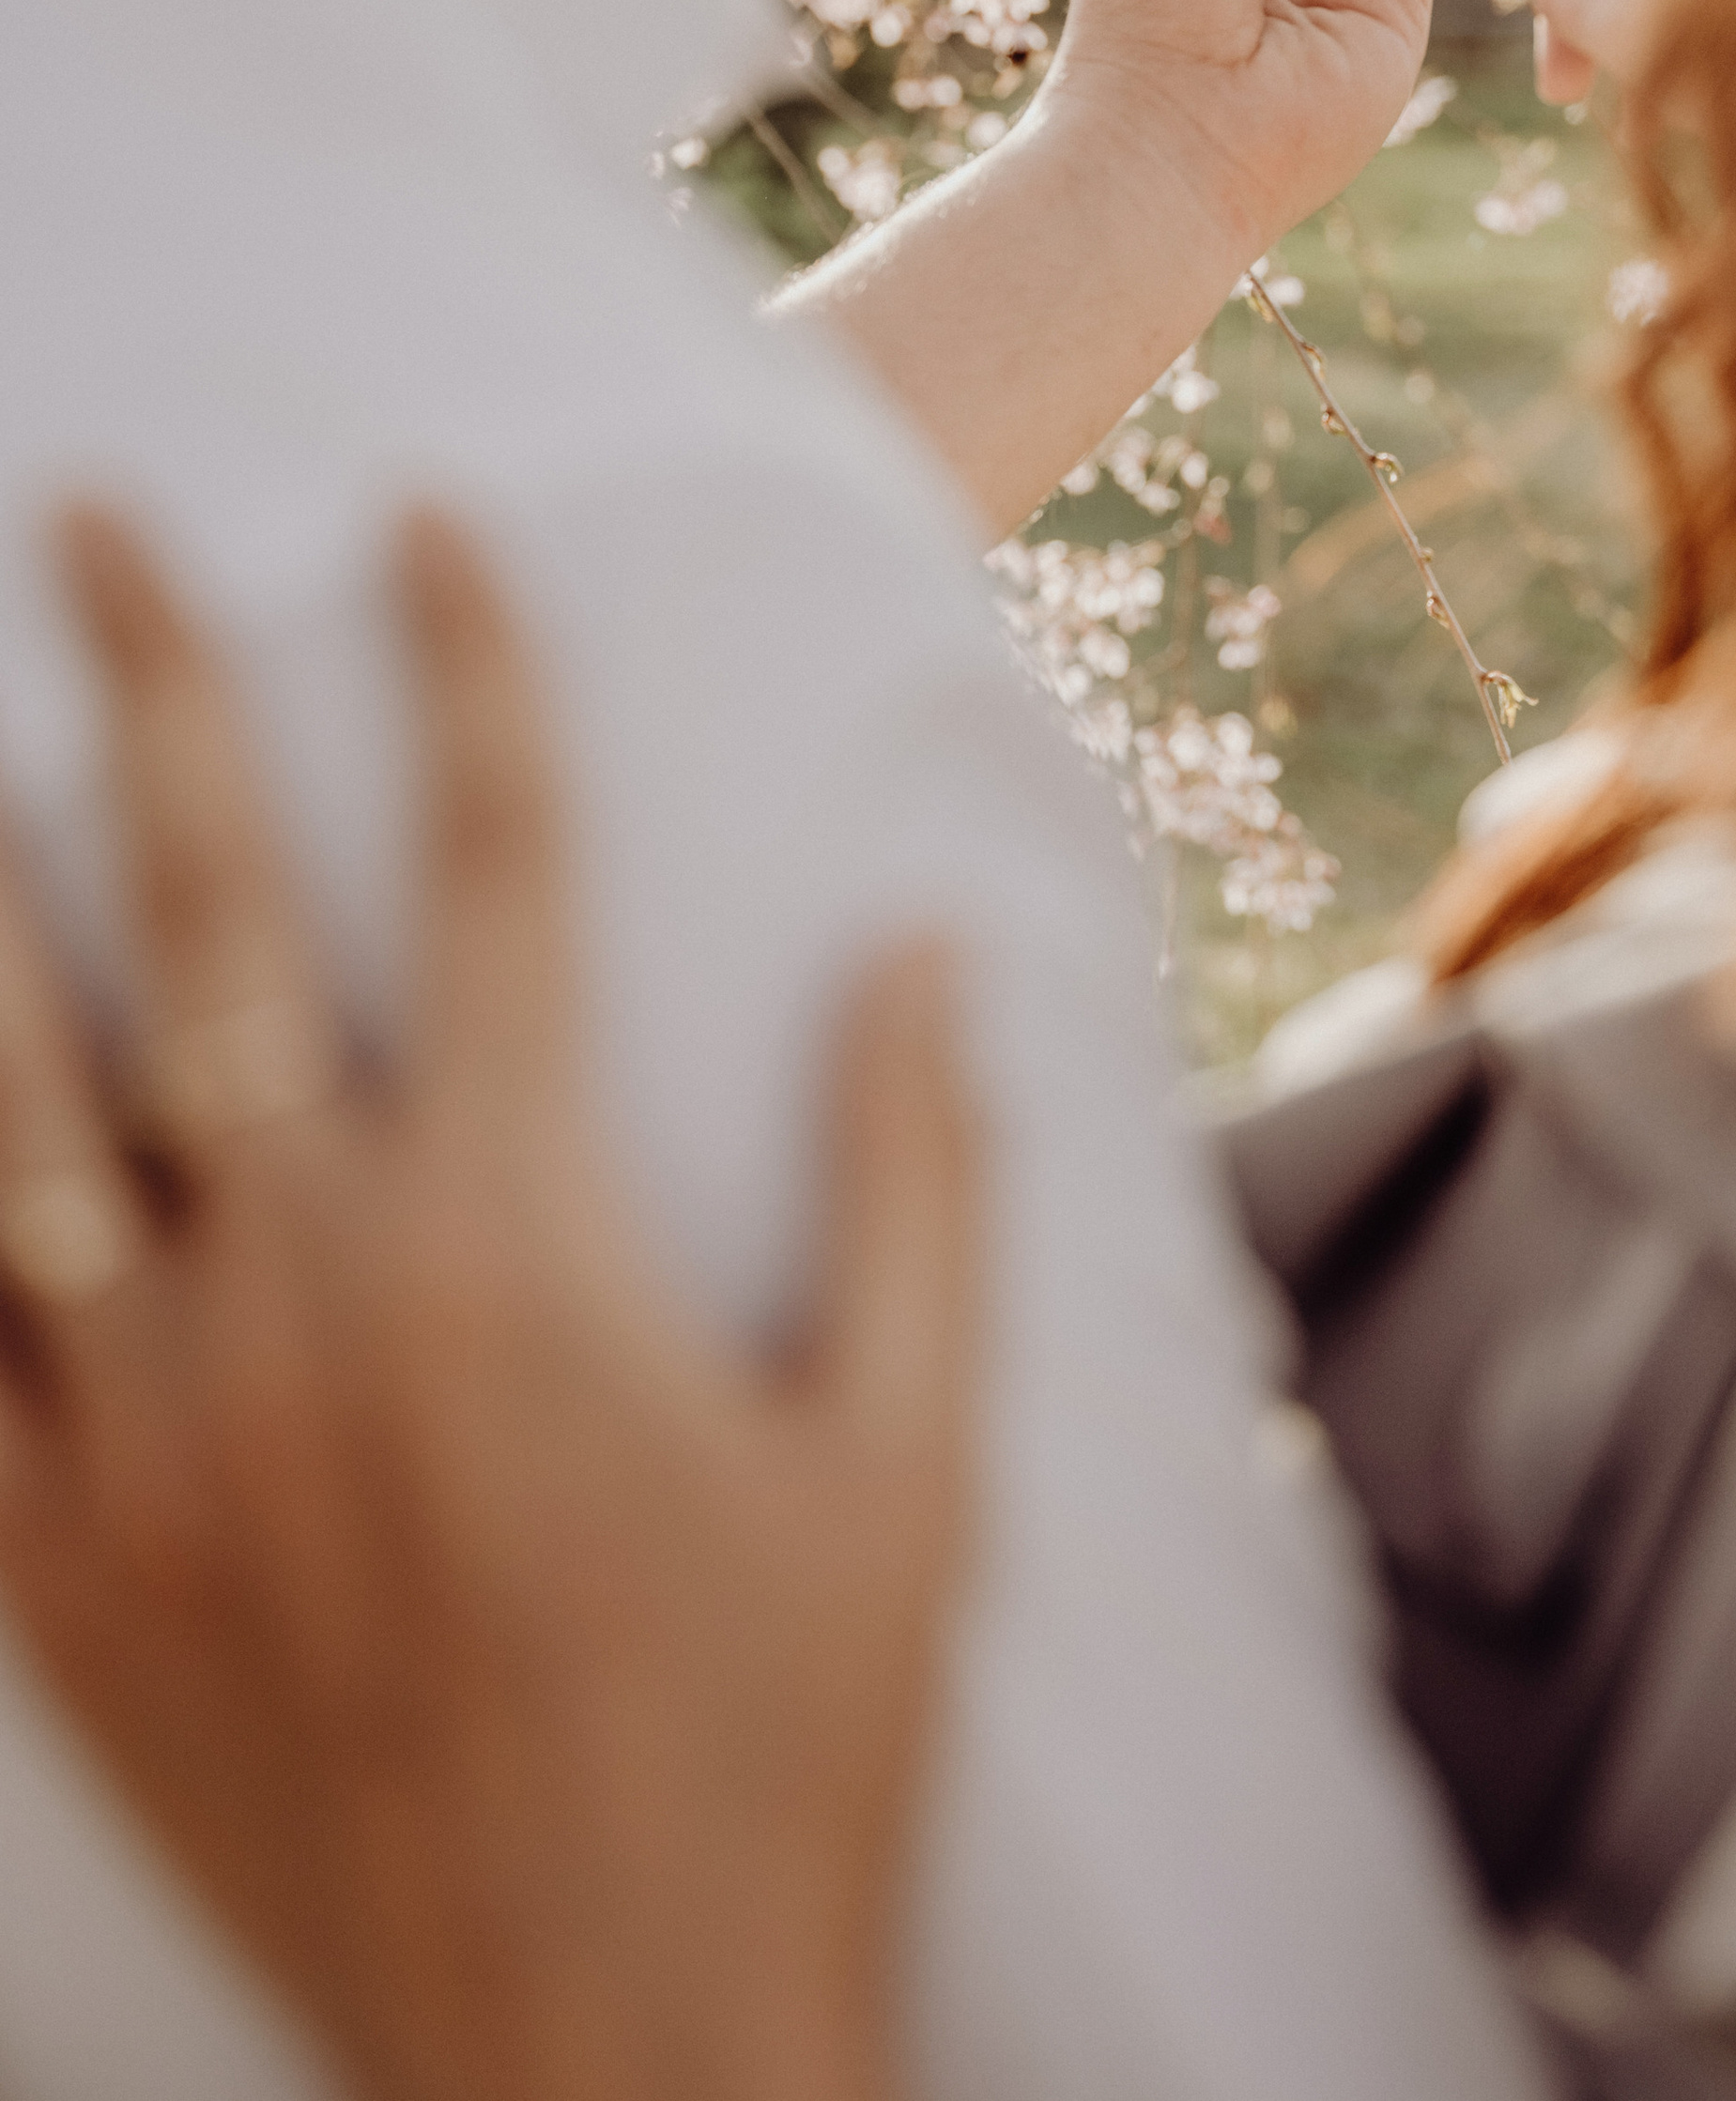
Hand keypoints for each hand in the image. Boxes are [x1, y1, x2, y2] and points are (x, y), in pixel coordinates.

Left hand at [0, 510, 980, 2100]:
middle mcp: (300, 1296)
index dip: (467, 669)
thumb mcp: (904, 1463)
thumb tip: (919, 951)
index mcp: (514, 1243)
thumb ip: (918, 1182)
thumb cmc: (776, 1753)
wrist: (591, 2067)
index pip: (494, 870)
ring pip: (11, 1102)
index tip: (424, 516)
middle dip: (156, 686)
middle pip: (208, 921)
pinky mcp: (54, 1575)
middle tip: (95, 515)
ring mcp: (146, 1434)